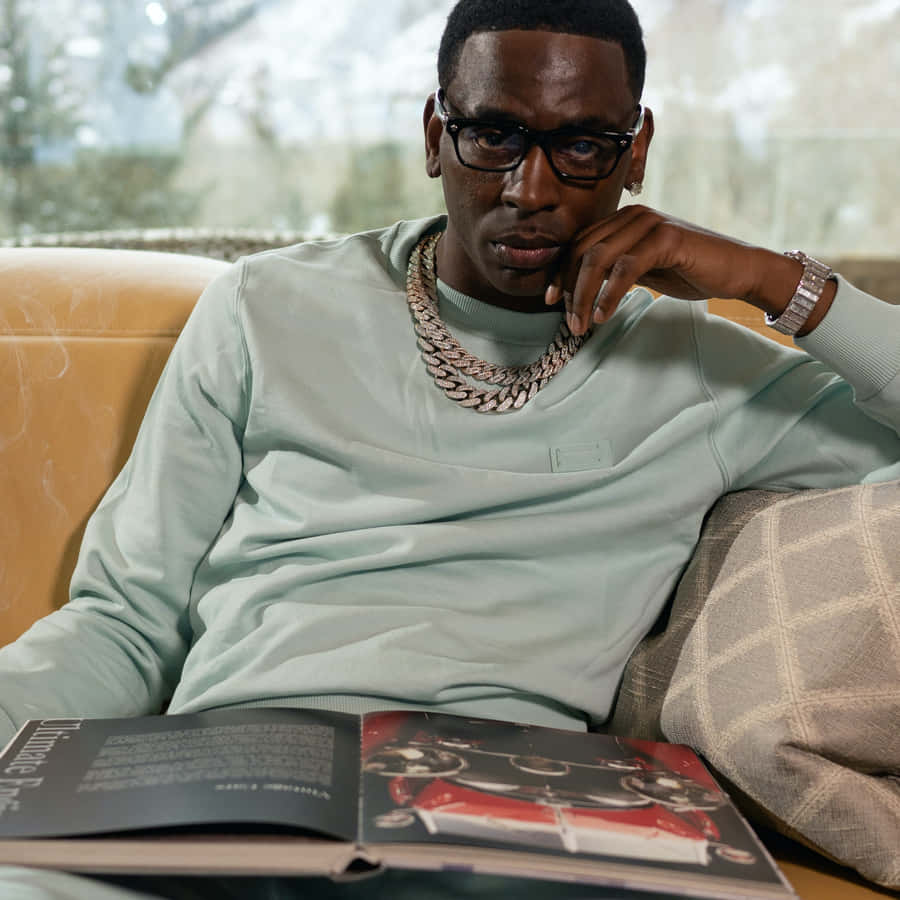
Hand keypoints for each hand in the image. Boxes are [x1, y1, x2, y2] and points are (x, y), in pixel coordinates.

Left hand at [544, 205, 829, 335]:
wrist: (737, 271)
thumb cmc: (689, 272)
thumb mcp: (642, 270)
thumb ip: (612, 271)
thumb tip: (576, 290)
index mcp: (624, 219)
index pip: (579, 244)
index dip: (560, 273)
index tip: (550, 301)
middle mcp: (633, 214)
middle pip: (583, 251)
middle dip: (569, 290)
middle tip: (569, 323)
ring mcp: (650, 223)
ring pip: (599, 259)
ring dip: (584, 296)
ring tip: (581, 325)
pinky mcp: (667, 238)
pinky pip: (625, 267)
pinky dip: (609, 294)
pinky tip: (603, 315)